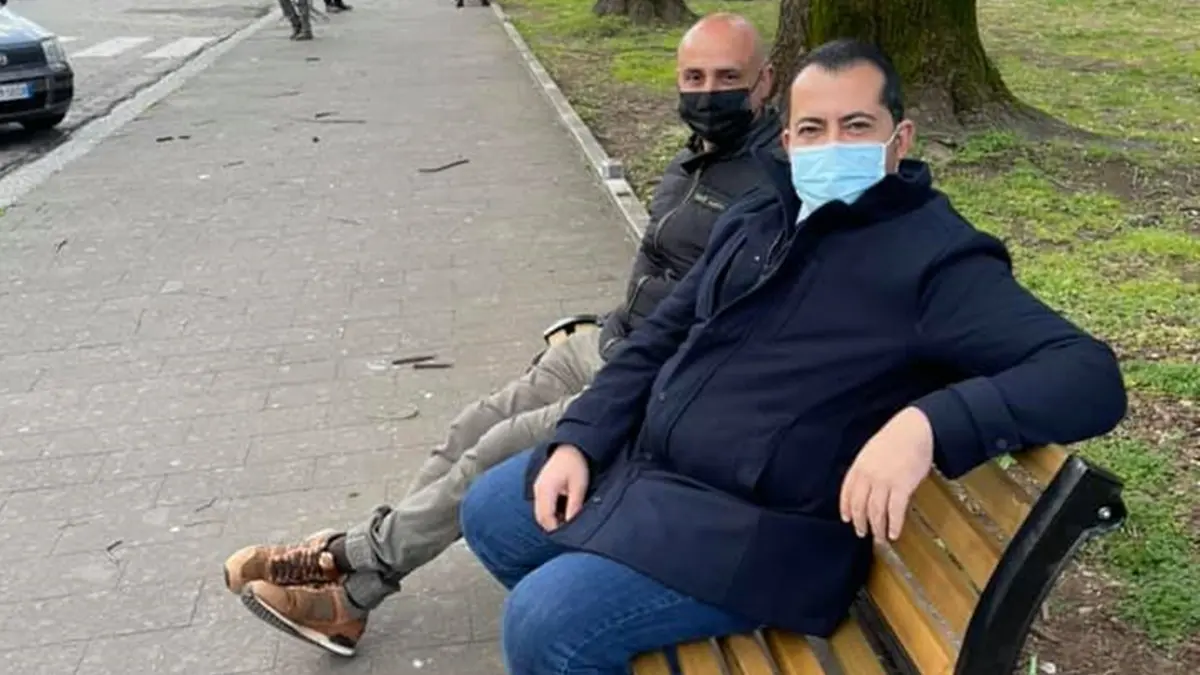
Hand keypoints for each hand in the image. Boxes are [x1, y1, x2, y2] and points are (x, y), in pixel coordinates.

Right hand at [533, 444, 589, 531]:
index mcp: (546, 490)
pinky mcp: (541, 486)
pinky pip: (541, 505)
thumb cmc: (576, 464)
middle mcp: (538, 490)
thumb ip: (574, 506)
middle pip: (540, 518)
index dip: (556, 529)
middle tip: (568, 531)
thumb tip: (571, 524)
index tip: (568, 534)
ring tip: (567, 520)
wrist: (572, 446)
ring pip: (540, 512)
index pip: (546, 518)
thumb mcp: (579, 486)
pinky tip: (563, 511)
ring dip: (551, 519)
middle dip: (552, 526)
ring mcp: (538, 487)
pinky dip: (550, 512)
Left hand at [839, 406, 933, 542]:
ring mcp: (885, 482)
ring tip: (880, 538)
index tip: (847, 519)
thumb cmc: (895, 438)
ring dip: (877, 528)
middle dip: (860, 523)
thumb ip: (865, 469)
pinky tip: (894, 533)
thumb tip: (863, 487)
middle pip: (860, 506)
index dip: (846, 508)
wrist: (915, 429)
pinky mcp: (902, 486)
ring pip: (876, 512)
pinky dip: (894, 525)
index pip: (847, 492)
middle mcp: (869, 476)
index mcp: (859, 466)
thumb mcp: (871, 451)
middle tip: (862, 532)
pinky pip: (895, 511)